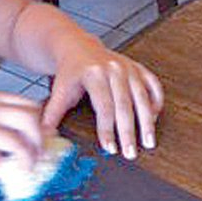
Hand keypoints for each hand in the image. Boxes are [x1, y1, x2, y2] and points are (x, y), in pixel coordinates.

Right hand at [0, 88, 44, 178]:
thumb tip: (4, 168)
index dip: (33, 119)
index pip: (19, 100)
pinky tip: (21, 168)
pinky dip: (24, 158)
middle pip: (30, 107)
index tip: (37, 136)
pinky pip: (17, 143)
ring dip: (36, 143)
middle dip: (40, 129)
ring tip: (32, 160)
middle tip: (40, 149)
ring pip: (29, 121)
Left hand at [42, 36, 162, 159]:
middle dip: (128, 132)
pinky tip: (154, 118)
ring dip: (147, 121)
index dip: (107, 129)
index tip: (110, 148)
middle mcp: (114, 69)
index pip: (104, 106)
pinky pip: (152, 84)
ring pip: (142, 97)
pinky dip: (156, 101)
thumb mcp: (59, 90)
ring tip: (148, 142)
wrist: (77, 47)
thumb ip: (53, 113)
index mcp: (93, 74)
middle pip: (125, 105)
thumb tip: (45, 134)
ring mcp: (128, 67)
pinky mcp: (137, 67)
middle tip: (130, 153)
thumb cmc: (69, 72)